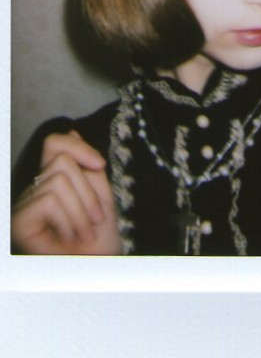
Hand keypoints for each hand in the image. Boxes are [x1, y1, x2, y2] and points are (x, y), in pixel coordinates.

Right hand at [12, 131, 121, 254]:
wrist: (99, 269)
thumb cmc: (100, 238)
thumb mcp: (99, 192)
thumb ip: (86, 164)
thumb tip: (71, 131)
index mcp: (53, 179)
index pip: (54, 142)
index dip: (79, 146)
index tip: (100, 166)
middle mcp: (35, 190)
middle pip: (61, 160)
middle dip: (87, 192)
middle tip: (92, 221)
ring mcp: (25, 205)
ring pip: (58, 180)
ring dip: (81, 211)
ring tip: (83, 233)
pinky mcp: (19, 221)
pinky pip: (49, 199)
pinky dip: (68, 219)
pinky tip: (69, 239)